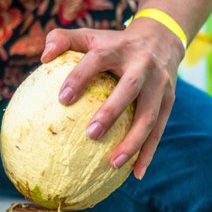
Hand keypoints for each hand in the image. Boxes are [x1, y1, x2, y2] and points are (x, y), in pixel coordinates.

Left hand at [41, 19, 184, 179]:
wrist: (162, 38)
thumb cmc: (113, 43)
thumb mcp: (90, 36)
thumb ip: (63, 40)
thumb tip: (42, 57)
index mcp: (118, 49)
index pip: (98, 60)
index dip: (80, 77)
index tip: (62, 99)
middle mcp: (142, 65)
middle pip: (129, 89)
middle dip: (112, 112)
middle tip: (91, 134)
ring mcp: (160, 84)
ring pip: (149, 116)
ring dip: (134, 141)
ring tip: (113, 164)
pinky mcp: (169, 101)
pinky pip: (159, 130)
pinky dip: (148, 153)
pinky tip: (135, 174)